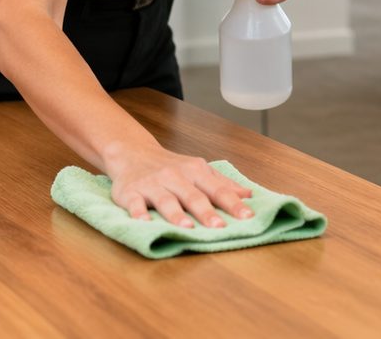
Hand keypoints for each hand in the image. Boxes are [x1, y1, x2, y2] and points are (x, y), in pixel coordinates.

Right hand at [102, 142, 254, 227]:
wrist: (133, 153)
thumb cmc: (171, 167)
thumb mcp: (198, 170)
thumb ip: (222, 184)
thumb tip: (249, 195)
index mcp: (195, 171)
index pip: (217, 189)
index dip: (233, 203)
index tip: (247, 217)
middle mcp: (175, 176)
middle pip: (193, 195)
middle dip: (206, 211)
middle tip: (219, 227)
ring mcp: (152, 184)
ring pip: (166, 200)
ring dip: (176, 214)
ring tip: (187, 227)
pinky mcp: (130, 192)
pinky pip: (134, 203)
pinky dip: (138, 213)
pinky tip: (144, 223)